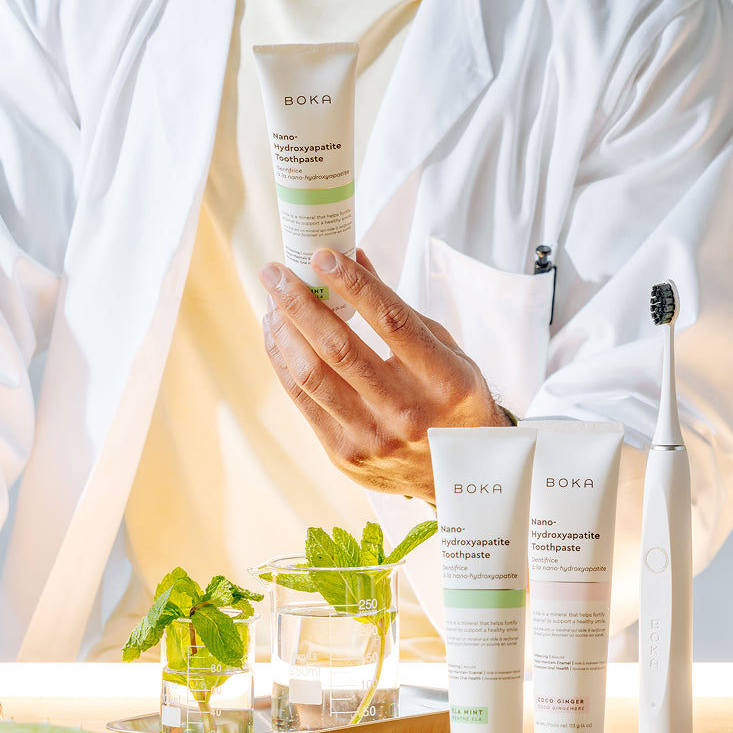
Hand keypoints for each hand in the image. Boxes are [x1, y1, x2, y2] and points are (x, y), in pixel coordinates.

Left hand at [259, 248, 510, 502]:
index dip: (353, 284)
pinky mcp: (345, 455)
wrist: (460, 478)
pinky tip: (277, 336)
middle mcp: (407, 412)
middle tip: (276, 272)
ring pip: (312, 376)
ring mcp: (373, 438)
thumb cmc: (454, 403)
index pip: (391, 321)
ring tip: (271, 300)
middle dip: (300, 302)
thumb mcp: (446, 352)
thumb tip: (354, 258)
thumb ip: (400, 310)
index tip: (322, 254)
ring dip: (284, 330)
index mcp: (443, 380)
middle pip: (340, 348)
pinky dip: (283, 362)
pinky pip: (303, 402)